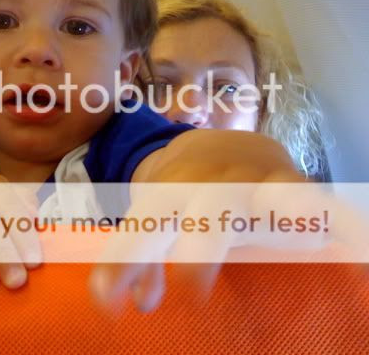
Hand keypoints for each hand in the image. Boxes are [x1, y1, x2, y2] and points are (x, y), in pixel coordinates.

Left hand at [89, 130, 368, 311]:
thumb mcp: (158, 223)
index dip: (122, 263)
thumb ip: (144, 262)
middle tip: (195, 291)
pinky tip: (363, 250)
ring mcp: (256, 185)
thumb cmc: (183, 197)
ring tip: (290, 243)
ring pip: (264, 200)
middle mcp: (212, 187)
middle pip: (208, 214)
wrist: (218, 146)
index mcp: (169, 196)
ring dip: (280, 221)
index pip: (143, 230)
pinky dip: (345, 225)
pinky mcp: (293, 189)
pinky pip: (323, 206)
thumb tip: (139, 303)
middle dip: (200, 250)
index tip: (105, 301)